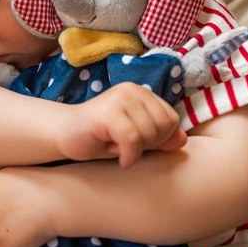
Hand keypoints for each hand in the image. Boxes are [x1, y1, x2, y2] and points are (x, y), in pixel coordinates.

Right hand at [56, 82, 186, 167]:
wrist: (64, 135)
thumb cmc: (101, 138)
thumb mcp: (137, 139)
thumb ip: (160, 138)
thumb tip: (183, 140)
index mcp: (141, 92)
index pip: (171, 120)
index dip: (158, 139)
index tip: (136, 142)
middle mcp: (131, 90)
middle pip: (163, 126)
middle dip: (148, 144)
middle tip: (124, 145)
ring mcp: (118, 99)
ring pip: (149, 134)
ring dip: (134, 150)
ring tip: (115, 145)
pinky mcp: (107, 113)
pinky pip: (132, 140)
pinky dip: (128, 156)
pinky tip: (115, 156)